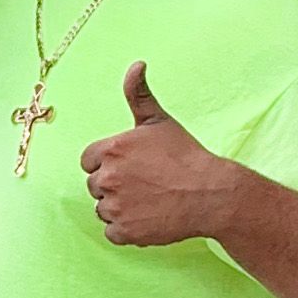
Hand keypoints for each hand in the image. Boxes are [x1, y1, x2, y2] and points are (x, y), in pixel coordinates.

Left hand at [80, 61, 235, 246]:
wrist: (210, 193)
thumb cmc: (185, 155)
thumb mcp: (159, 120)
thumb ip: (138, 93)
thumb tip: (136, 64)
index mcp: (111, 149)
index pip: (88, 160)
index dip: (107, 163)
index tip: (129, 166)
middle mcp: (108, 178)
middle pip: (94, 185)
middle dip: (113, 185)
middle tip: (143, 183)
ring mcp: (115, 206)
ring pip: (103, 209)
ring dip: (119, 208)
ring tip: (148, 199)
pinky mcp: (125, 231)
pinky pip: (112, 232)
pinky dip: (126, 229)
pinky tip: (147, 217)